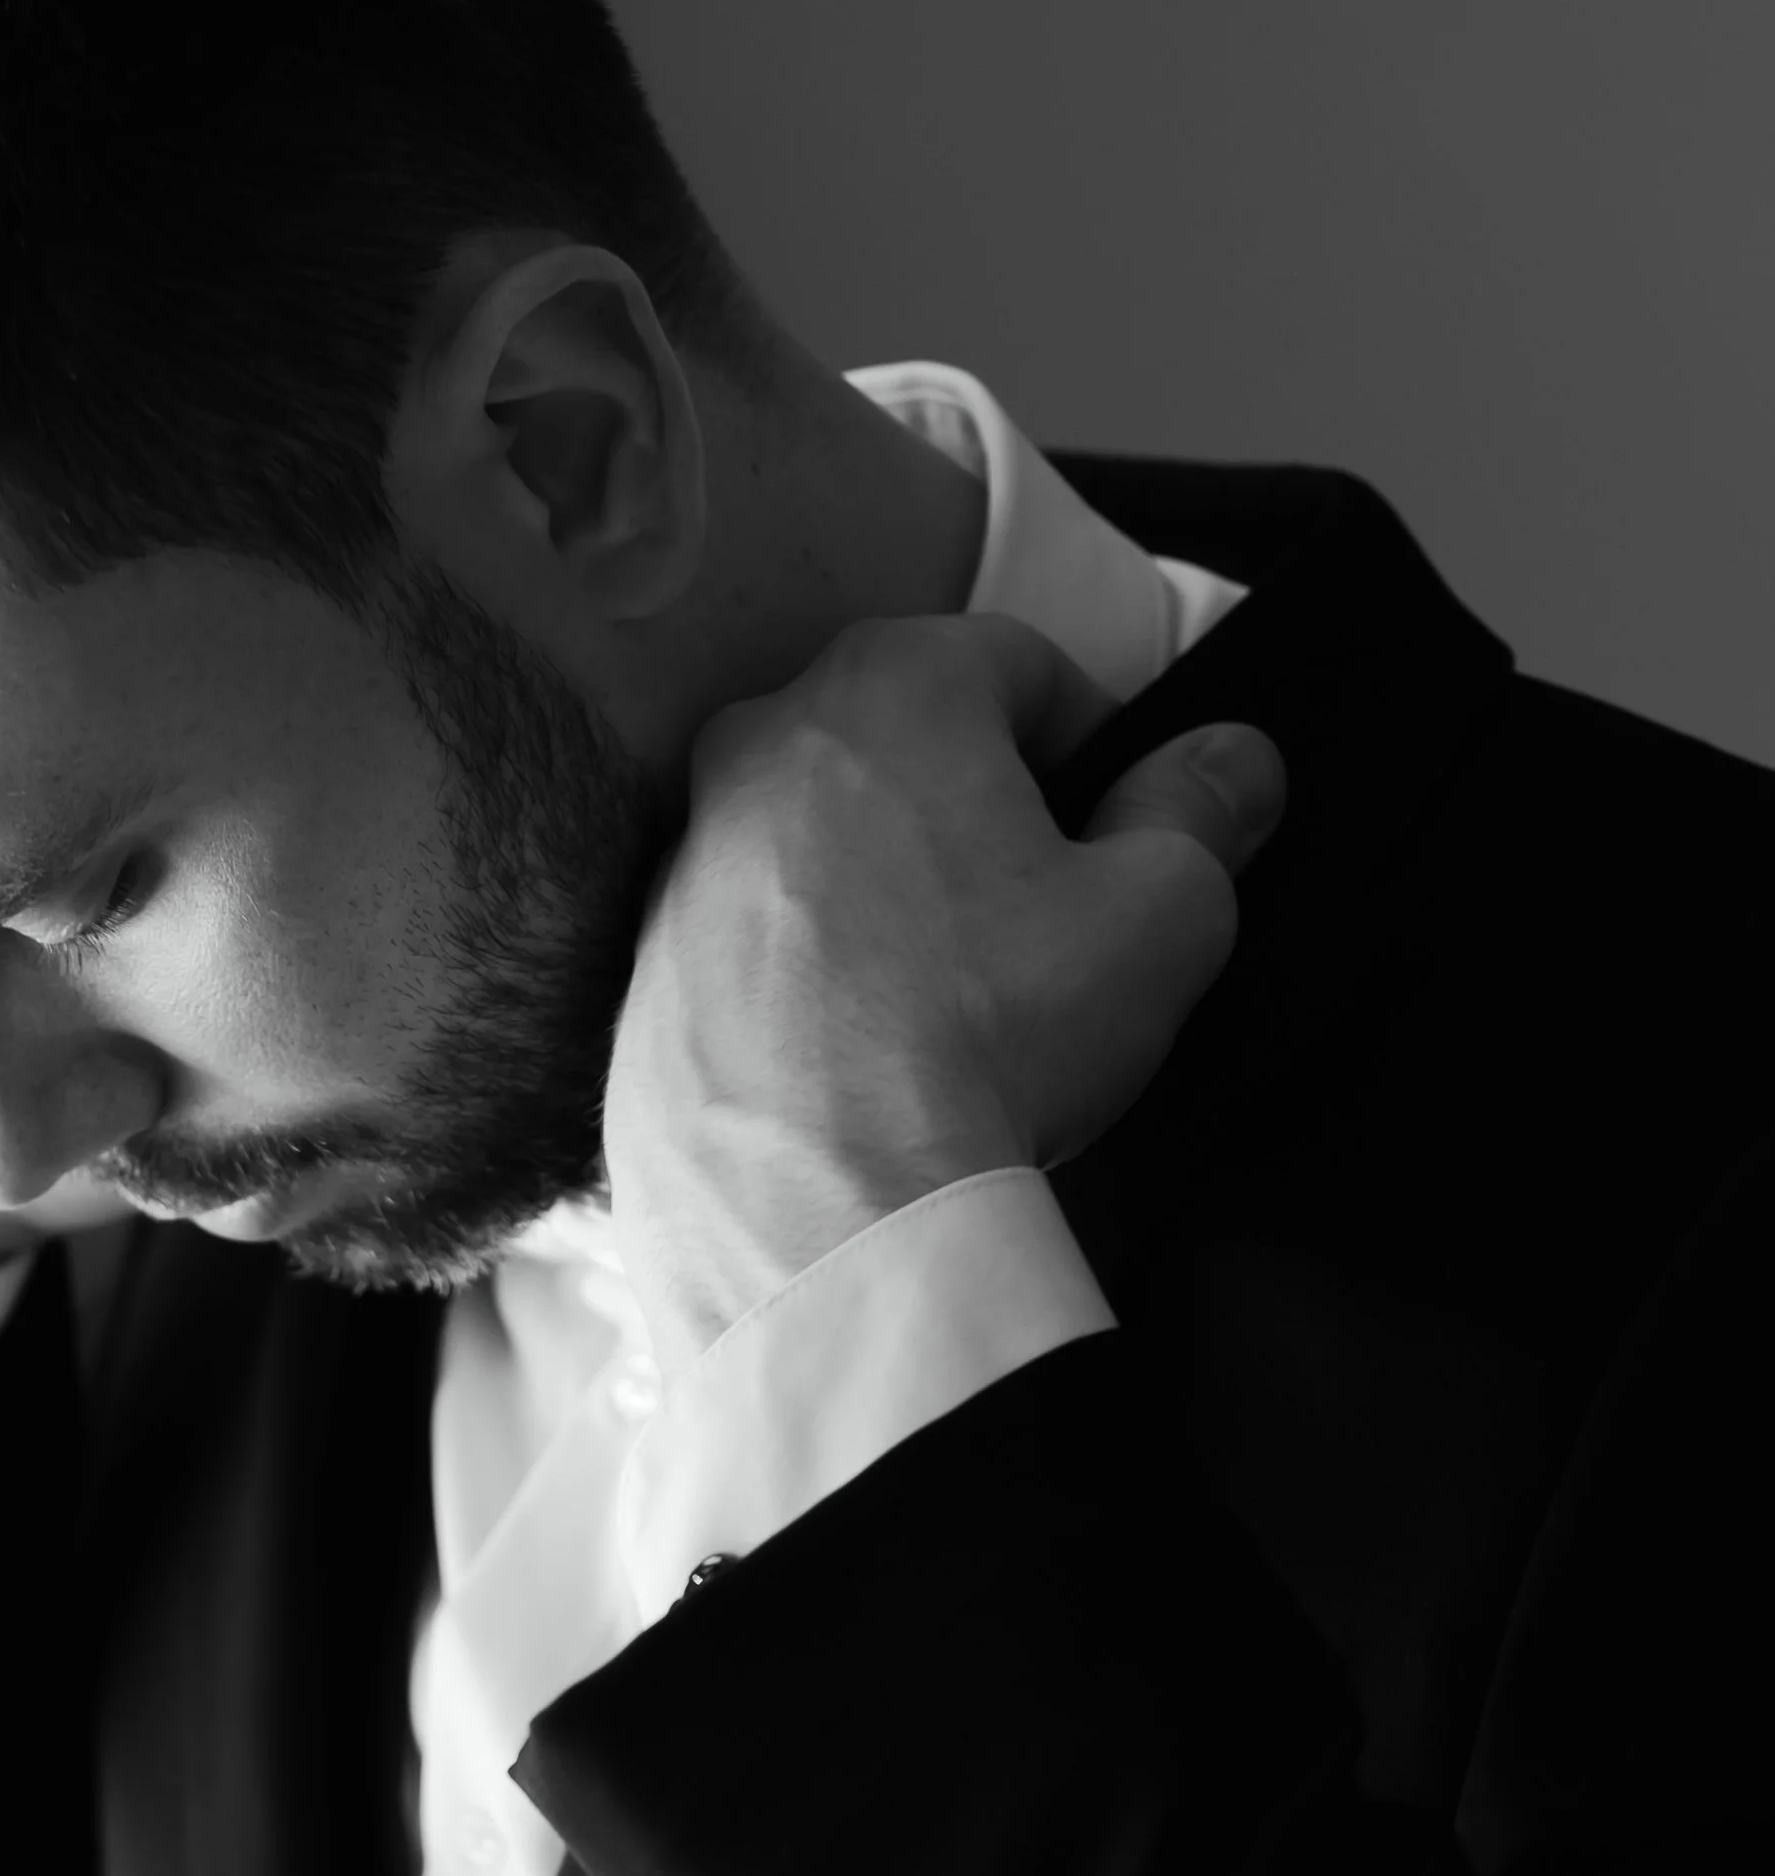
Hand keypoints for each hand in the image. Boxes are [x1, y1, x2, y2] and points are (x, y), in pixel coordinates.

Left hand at [602, 614, 1287, 1371]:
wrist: (810, 1207)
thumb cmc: (986, 1035)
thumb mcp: (1160, 914)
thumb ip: (1201, 812)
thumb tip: (1228, 764)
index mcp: (893, 683)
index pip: (1027, 667)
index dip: (1097, 745)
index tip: (1126, 830)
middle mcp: (764, 740)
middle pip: (913, 748)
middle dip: (987, 818)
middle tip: (1049, 929)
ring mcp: (687, 855)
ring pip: (825, 846)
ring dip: (894, 898)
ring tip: (957, 1012)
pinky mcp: (647, 967)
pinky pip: (758, 947)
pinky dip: (812, 982)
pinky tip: (866, 1064)